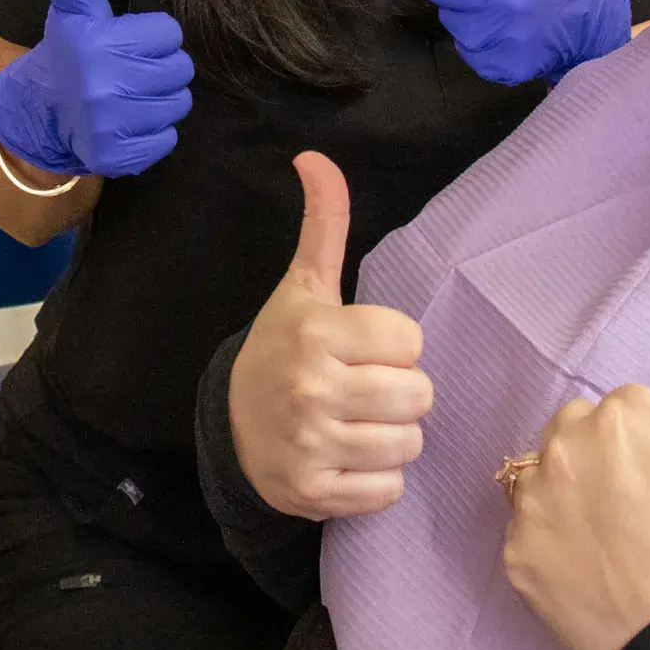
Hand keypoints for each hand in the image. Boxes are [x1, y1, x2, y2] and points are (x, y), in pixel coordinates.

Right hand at [0, 0, 193, 178]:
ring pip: (179, 104)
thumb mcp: (71, 14)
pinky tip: (130, 124)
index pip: (171, 33)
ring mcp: (111, 124)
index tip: (130, 44)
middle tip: (134, 72)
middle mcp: (103, 85)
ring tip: (132, 96)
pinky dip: (155, 133)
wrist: (39, 115)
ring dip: (162, 101)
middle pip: (181, 70)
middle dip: (162, 68)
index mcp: (97, 44)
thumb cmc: (69, 56)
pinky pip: (167, 139)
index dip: (154, 38)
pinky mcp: (118, 156)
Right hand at [227, 152, 431, 519]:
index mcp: (319, 333)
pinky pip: (389, 491)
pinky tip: (348, 458)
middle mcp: (313, 389)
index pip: (411, 342)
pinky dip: (377, 481)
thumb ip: (324, 224)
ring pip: (409, 445)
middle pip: (419, 396)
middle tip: (365, 389)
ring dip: (393, 437)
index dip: (396, 347)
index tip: (365, 349)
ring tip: (358, 423)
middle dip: (402, 394)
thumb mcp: (305, 286)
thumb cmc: (285, 347)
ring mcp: (312, 445)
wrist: (230, 425)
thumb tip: (314, 156)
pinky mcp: (314, 493)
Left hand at [502, 355, 649, 649]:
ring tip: (616, 538)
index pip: (633, 408)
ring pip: (548, 473)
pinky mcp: (515, 555)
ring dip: (572, 492)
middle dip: (606, 456)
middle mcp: (564, 449)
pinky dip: (552, 544)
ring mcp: (534, 505)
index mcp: (621, 419)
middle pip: (580, 430)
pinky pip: (528, 530)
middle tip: (645, 510)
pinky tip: (590, 569)